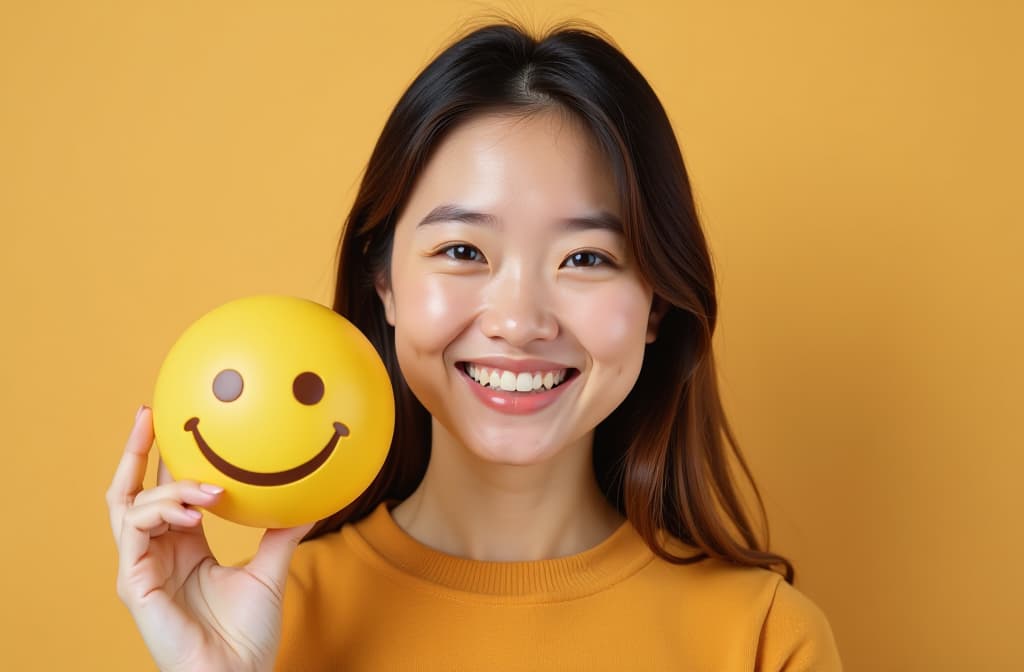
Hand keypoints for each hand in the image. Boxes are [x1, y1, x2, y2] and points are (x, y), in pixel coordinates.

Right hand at [106, 406, 311, 671]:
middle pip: (130, 492)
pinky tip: (194, 508)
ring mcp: (141, 569)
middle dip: (135, 451)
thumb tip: (309, 497)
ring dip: (169, 488)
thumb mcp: (271, 570)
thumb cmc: (249, 635)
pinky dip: (160, 512)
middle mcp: (155, 554)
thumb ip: (282, 532)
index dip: (164, 459)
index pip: (164, 493)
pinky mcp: (134, 585)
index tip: (173, 420)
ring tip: (211, 487)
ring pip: (132, 507)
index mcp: (181, 548)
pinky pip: (135, 533)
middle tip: (150, 413)